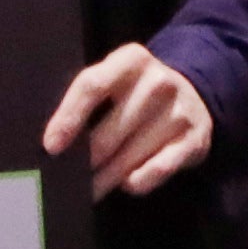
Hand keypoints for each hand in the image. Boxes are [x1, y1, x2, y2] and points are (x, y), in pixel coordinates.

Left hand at [44, 40, 214, 199]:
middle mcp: (158, 81)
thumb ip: (88, 100)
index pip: (92, 85)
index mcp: (131, 60)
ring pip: (130, 157)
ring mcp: (180, 110)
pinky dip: (138, 181)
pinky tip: (126, 183)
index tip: (52, 146)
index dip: (68, 117)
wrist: (194, 95)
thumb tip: (54, 141)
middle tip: (68, 181)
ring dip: (107, 178)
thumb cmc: (138, 92)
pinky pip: (158, 169)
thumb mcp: (116, 81)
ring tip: (92, 189)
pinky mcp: (195, 139)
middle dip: (85, 163)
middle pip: (108, 132)